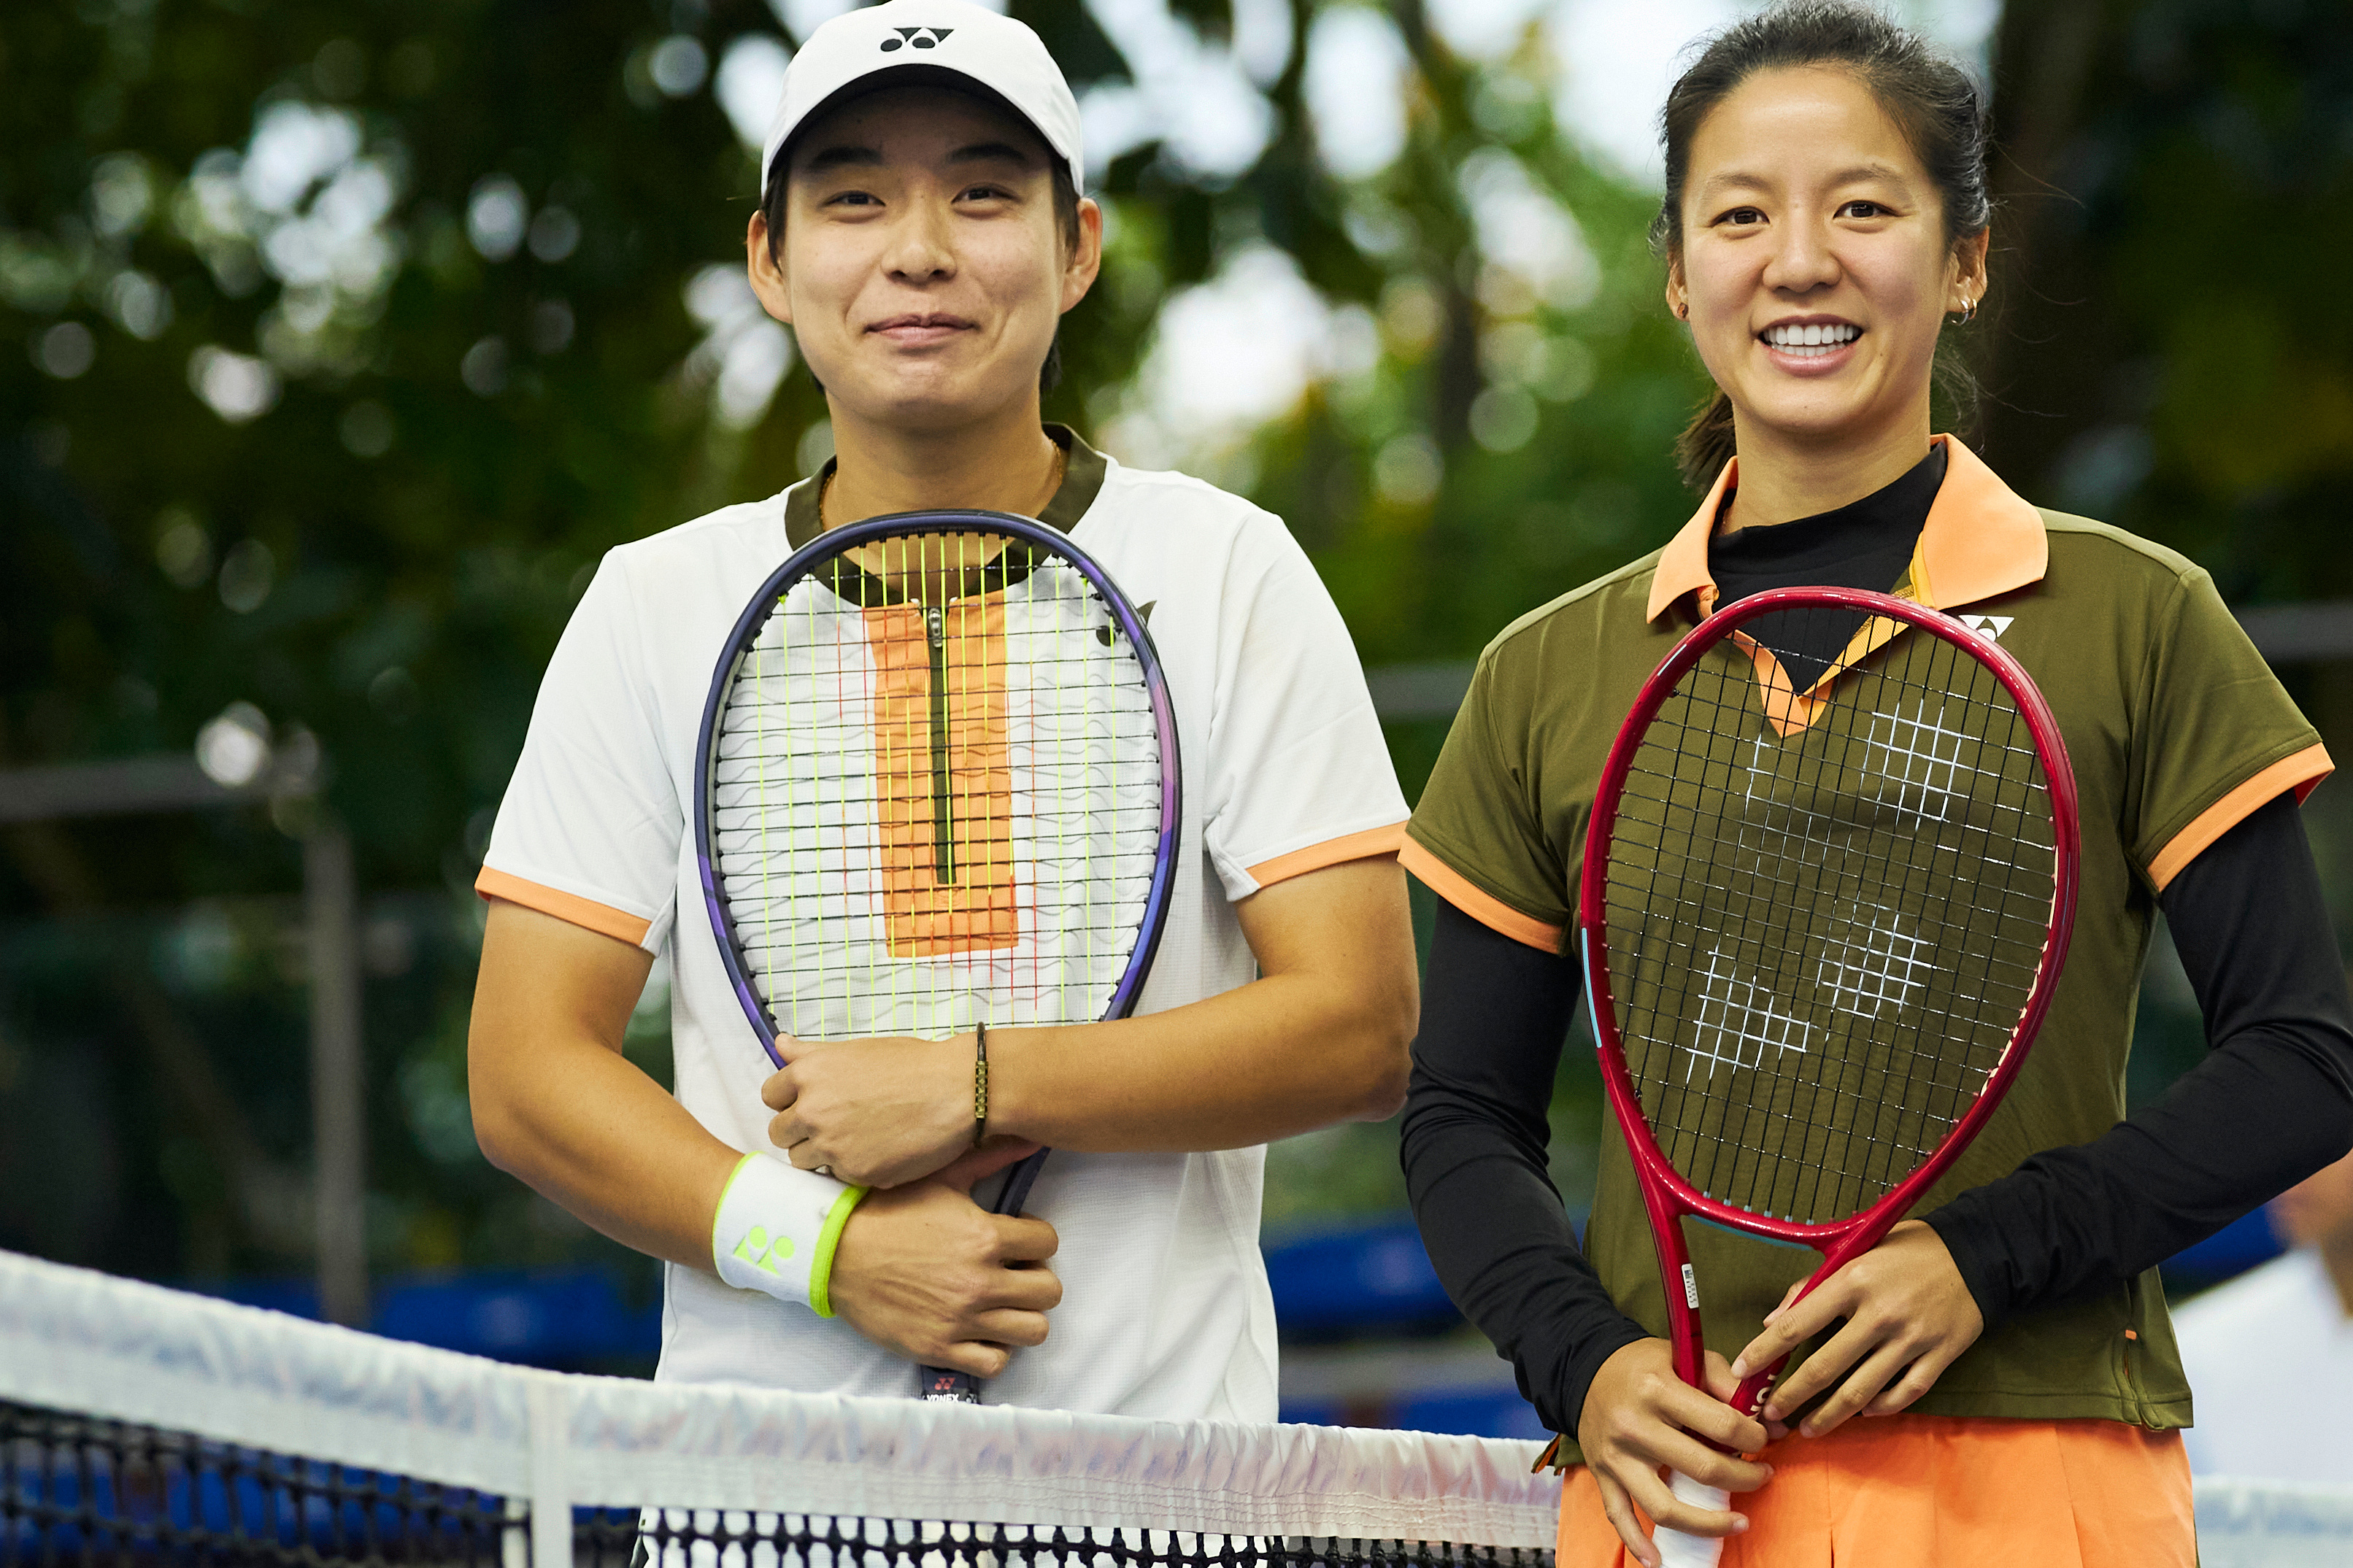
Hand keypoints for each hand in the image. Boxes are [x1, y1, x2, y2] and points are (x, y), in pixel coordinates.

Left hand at [764, 1031, 974, 1186]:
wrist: (958, 1091)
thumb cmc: (912, 1065)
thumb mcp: (857, 1050)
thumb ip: (811, 1053)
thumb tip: (780, 1044)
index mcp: (808, 1074)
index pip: (771, 1096)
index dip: (790, 1101)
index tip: (811, 1103)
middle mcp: (811, 1110)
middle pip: (780, 1133)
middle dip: (801, 1131)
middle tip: (835, 1125)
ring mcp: (831, 1145)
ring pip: (802, 1160)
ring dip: (822, 1154)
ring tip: (856, 1140)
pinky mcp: (854, 1173)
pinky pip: (837, 1177)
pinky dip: (852, 1168)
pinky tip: (878, 1151)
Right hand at [826, 1140, 1059, 1377]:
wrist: (833, 1251)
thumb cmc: (885, 1209)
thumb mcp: (939, 1177)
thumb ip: (989, 1159)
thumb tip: (1030, 1138)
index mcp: (985, 1236)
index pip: (1048, 1243)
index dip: (1036, 1238)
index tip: (1017, 1238)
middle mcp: (980, 1281)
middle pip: (1050, 1292)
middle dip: (1036, 1279)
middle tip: (1014, 1272)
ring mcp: (960, 1319)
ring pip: (1033, 1331)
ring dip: (1023, 1316)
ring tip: (1002, 1303)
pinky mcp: (938, 1348)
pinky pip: (995, 1363)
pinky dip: (993, 1348)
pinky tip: (979, 1329)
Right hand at [1577, 1339, 1771, 1567]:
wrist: (1586, 1369)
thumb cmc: (1644, 1365)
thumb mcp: (1683, 1356)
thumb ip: (1727, 1383)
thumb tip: (1770, 1422)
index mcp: (1658, 1389)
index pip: (1721, 1424)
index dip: (1752, 1438)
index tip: (1760, 1439)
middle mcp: (1635, 1425)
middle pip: (1702, 1469)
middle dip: (1744, 1478)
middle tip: (1761, 1475)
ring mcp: (1617, 1456)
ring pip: (1665, 1507)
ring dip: (1709, 1523)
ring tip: (1739, 1523)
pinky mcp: (1603, 1474)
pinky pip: (1620, 1516)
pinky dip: (1637, 1544)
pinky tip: (1659, 1559)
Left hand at [1730, 1220, 1982, 1437]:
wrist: (1976, 1253)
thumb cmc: (1906, 1250)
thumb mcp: (1856, 1249)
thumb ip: (1812, 1285)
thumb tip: (1772, 1320)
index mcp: (1853, 1280)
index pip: (1796, 1322)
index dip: (1765, 1350)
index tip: (1743, 1369)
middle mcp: (1880, 1313)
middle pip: (1826, 1367)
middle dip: (1792, 1395)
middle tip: (1771, 1413)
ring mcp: (1912, 1338)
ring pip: (1862, 1390)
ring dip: (1830, 1415)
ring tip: (1809, 1428)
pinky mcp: (1940, 1355)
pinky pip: (1904, 1393)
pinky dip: (1881, 1407)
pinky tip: (1863, 1413)